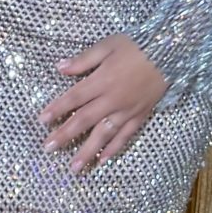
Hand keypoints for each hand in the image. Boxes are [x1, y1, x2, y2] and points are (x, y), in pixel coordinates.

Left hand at [40, 35, 168, 173]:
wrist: (170, 53)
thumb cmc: (136, 46)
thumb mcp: (108, 45)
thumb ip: (84, 59)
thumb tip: (60, 68)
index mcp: (102, 80)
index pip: (74, 98)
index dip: (57, 109)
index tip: (42, 121)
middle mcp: (112, 100)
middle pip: (84, 120)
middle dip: (65, 135)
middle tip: (48, 149)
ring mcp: (127, 111)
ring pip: (104, 134)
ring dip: (87, 151)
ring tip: (74, 167)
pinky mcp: (140, 116)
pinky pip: (125, 136)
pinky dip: (114, 149)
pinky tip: (102, 160)